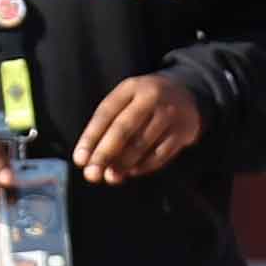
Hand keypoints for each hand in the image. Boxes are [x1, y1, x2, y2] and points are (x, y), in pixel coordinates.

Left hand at [72, 72, 209, 183]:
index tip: (79, 160)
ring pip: (142, 144)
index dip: (90, 138)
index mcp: (130, 87)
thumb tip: (93, 162)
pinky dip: (144, 166)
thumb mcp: (126, 102)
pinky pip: (161, 154)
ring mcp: (169, 113)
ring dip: (123, 164)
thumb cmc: (143, 104)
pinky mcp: (184, 130)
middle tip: (91, 175)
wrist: (186, 93)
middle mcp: (151, 97)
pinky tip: (132, 172)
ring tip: (110, 177)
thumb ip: (108, 127)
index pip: (106, 113)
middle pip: (123, 129)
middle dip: (104, 154)